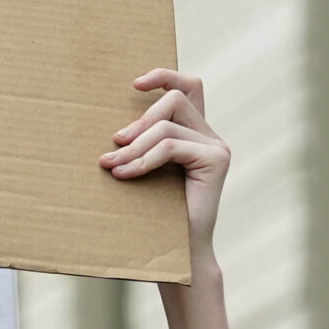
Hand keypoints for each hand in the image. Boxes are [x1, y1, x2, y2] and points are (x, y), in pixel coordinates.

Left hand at [101, 70, 229, 253]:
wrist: (178, 253)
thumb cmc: (155, 216)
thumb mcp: (145, 172)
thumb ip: (141, 146)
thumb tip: (111, 131)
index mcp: (196, 134)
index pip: (189, 87)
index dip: (164, 76)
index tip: (133, 85)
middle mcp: (211, 136)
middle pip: (175, 99)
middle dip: (139, 120)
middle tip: (113, 146)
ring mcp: (217, 147)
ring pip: (168, 125)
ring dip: (134, 146)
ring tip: (111, 166)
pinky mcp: (216, 160)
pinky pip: (171, 146)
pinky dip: (143, 159)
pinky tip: (125, 175)